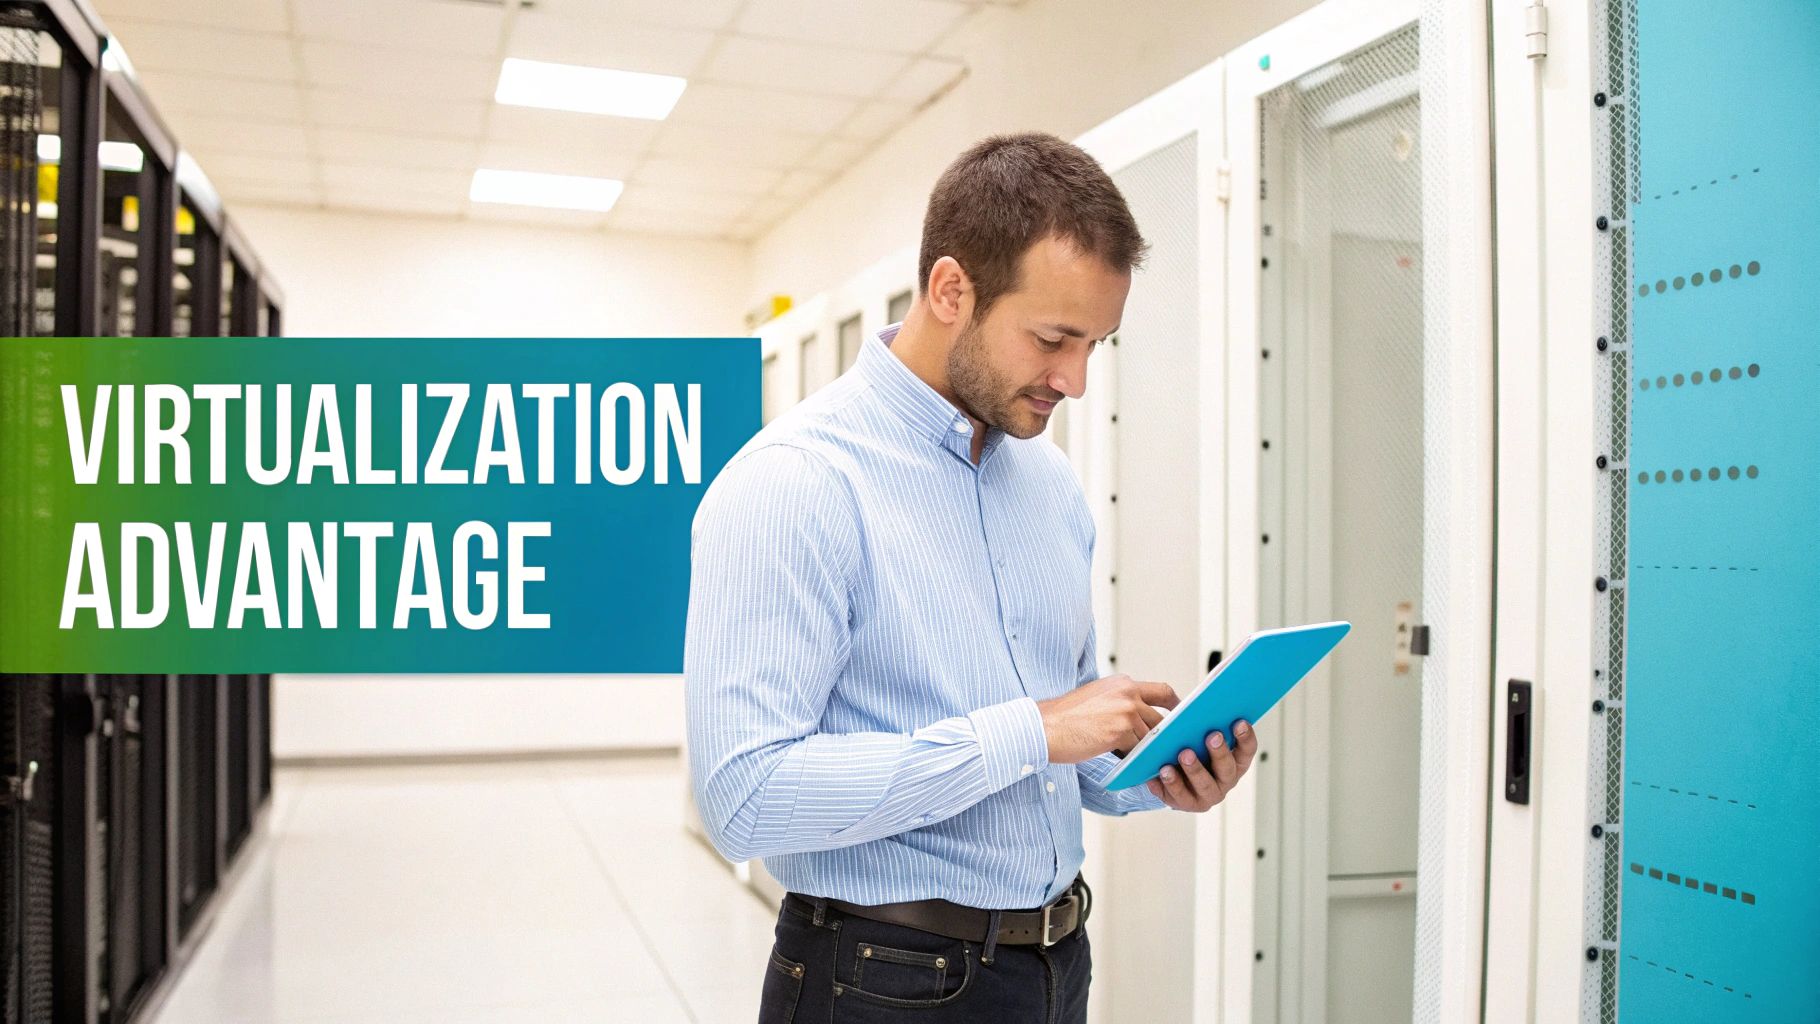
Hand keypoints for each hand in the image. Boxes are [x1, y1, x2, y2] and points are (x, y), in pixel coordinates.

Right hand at [1037, 674, 1179, 763]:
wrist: (1045, 727)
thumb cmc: (1065, 717)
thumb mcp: (1097, 698)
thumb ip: (1121, 703)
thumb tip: (1142, 721)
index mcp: (1123, 683)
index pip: (1162, 691)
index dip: (1177, 706)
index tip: (1182, 718)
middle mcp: (1127, 694)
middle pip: (1159, 719)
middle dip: (1161, 737)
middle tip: (1162, 750)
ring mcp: (1125, 712)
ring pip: (1149, 738)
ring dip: (1145, 751)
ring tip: (1141, 762)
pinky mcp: (1120, 732)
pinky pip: (1137, 751)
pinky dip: (1134, 760)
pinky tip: (1127, 765)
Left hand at [1145, 720, 1257, 811]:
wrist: (1176, 779)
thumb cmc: (1194, 751)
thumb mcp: (1202, 740)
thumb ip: (1206, 728)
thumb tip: (1201, 710)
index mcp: (1235, 763)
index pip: (1247, 751)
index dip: (1246, 737)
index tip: (1239, 722)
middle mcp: (1225, 781)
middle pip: (1227, 769)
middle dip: (1219, 752)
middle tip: (1212, 736)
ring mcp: (1206, 796)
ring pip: (1204, 785)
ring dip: (1195, 769)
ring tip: (1184, 754)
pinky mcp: (1185, 803)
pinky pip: (1178, 796)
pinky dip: (1170, 783)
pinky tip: (1162, 771)